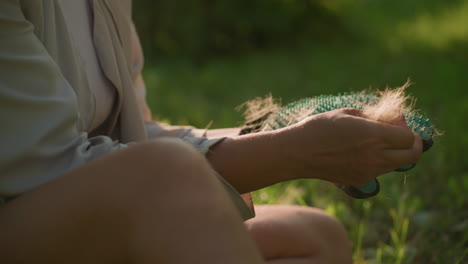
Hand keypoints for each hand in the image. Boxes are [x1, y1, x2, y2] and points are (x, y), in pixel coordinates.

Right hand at [277, 108, 422, 185]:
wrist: (297, 153)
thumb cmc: (318, 128)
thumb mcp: (346, 113)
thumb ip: (372, 115)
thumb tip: (390, 119)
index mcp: (374, 136)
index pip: (409, 137)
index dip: (407, 128)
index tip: (396, 121)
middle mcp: (375, 156)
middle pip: (412, 156)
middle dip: (413, 145)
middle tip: (403, 136)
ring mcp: (368, 172)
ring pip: (396, 165)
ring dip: (395, 153)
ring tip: (376, 142)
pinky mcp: (359, 181)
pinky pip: (378, 172)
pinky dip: (378, 162)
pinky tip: (360, 153)